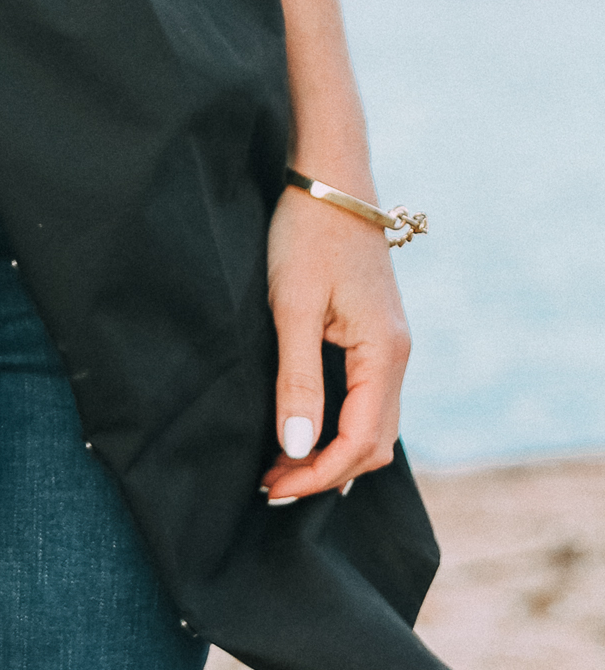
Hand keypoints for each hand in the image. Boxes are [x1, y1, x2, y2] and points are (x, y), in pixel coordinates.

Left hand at [260, 182, 411, 505]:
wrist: (330, 182)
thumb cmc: (307, 237)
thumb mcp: (293, 310)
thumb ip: (298, 382)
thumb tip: (299, 448)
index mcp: (383, 352)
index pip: (359, 442)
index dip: (317, 474)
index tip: (273, 487)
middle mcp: (397, 355)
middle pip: (373, 444)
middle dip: (325, 473)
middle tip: (271, 485)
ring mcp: (390, 347)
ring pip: (373, 428)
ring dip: (332, 455)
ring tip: (280, 466)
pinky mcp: (376, 339)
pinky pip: (367, 404)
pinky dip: (339, 431)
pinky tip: (303, 437)